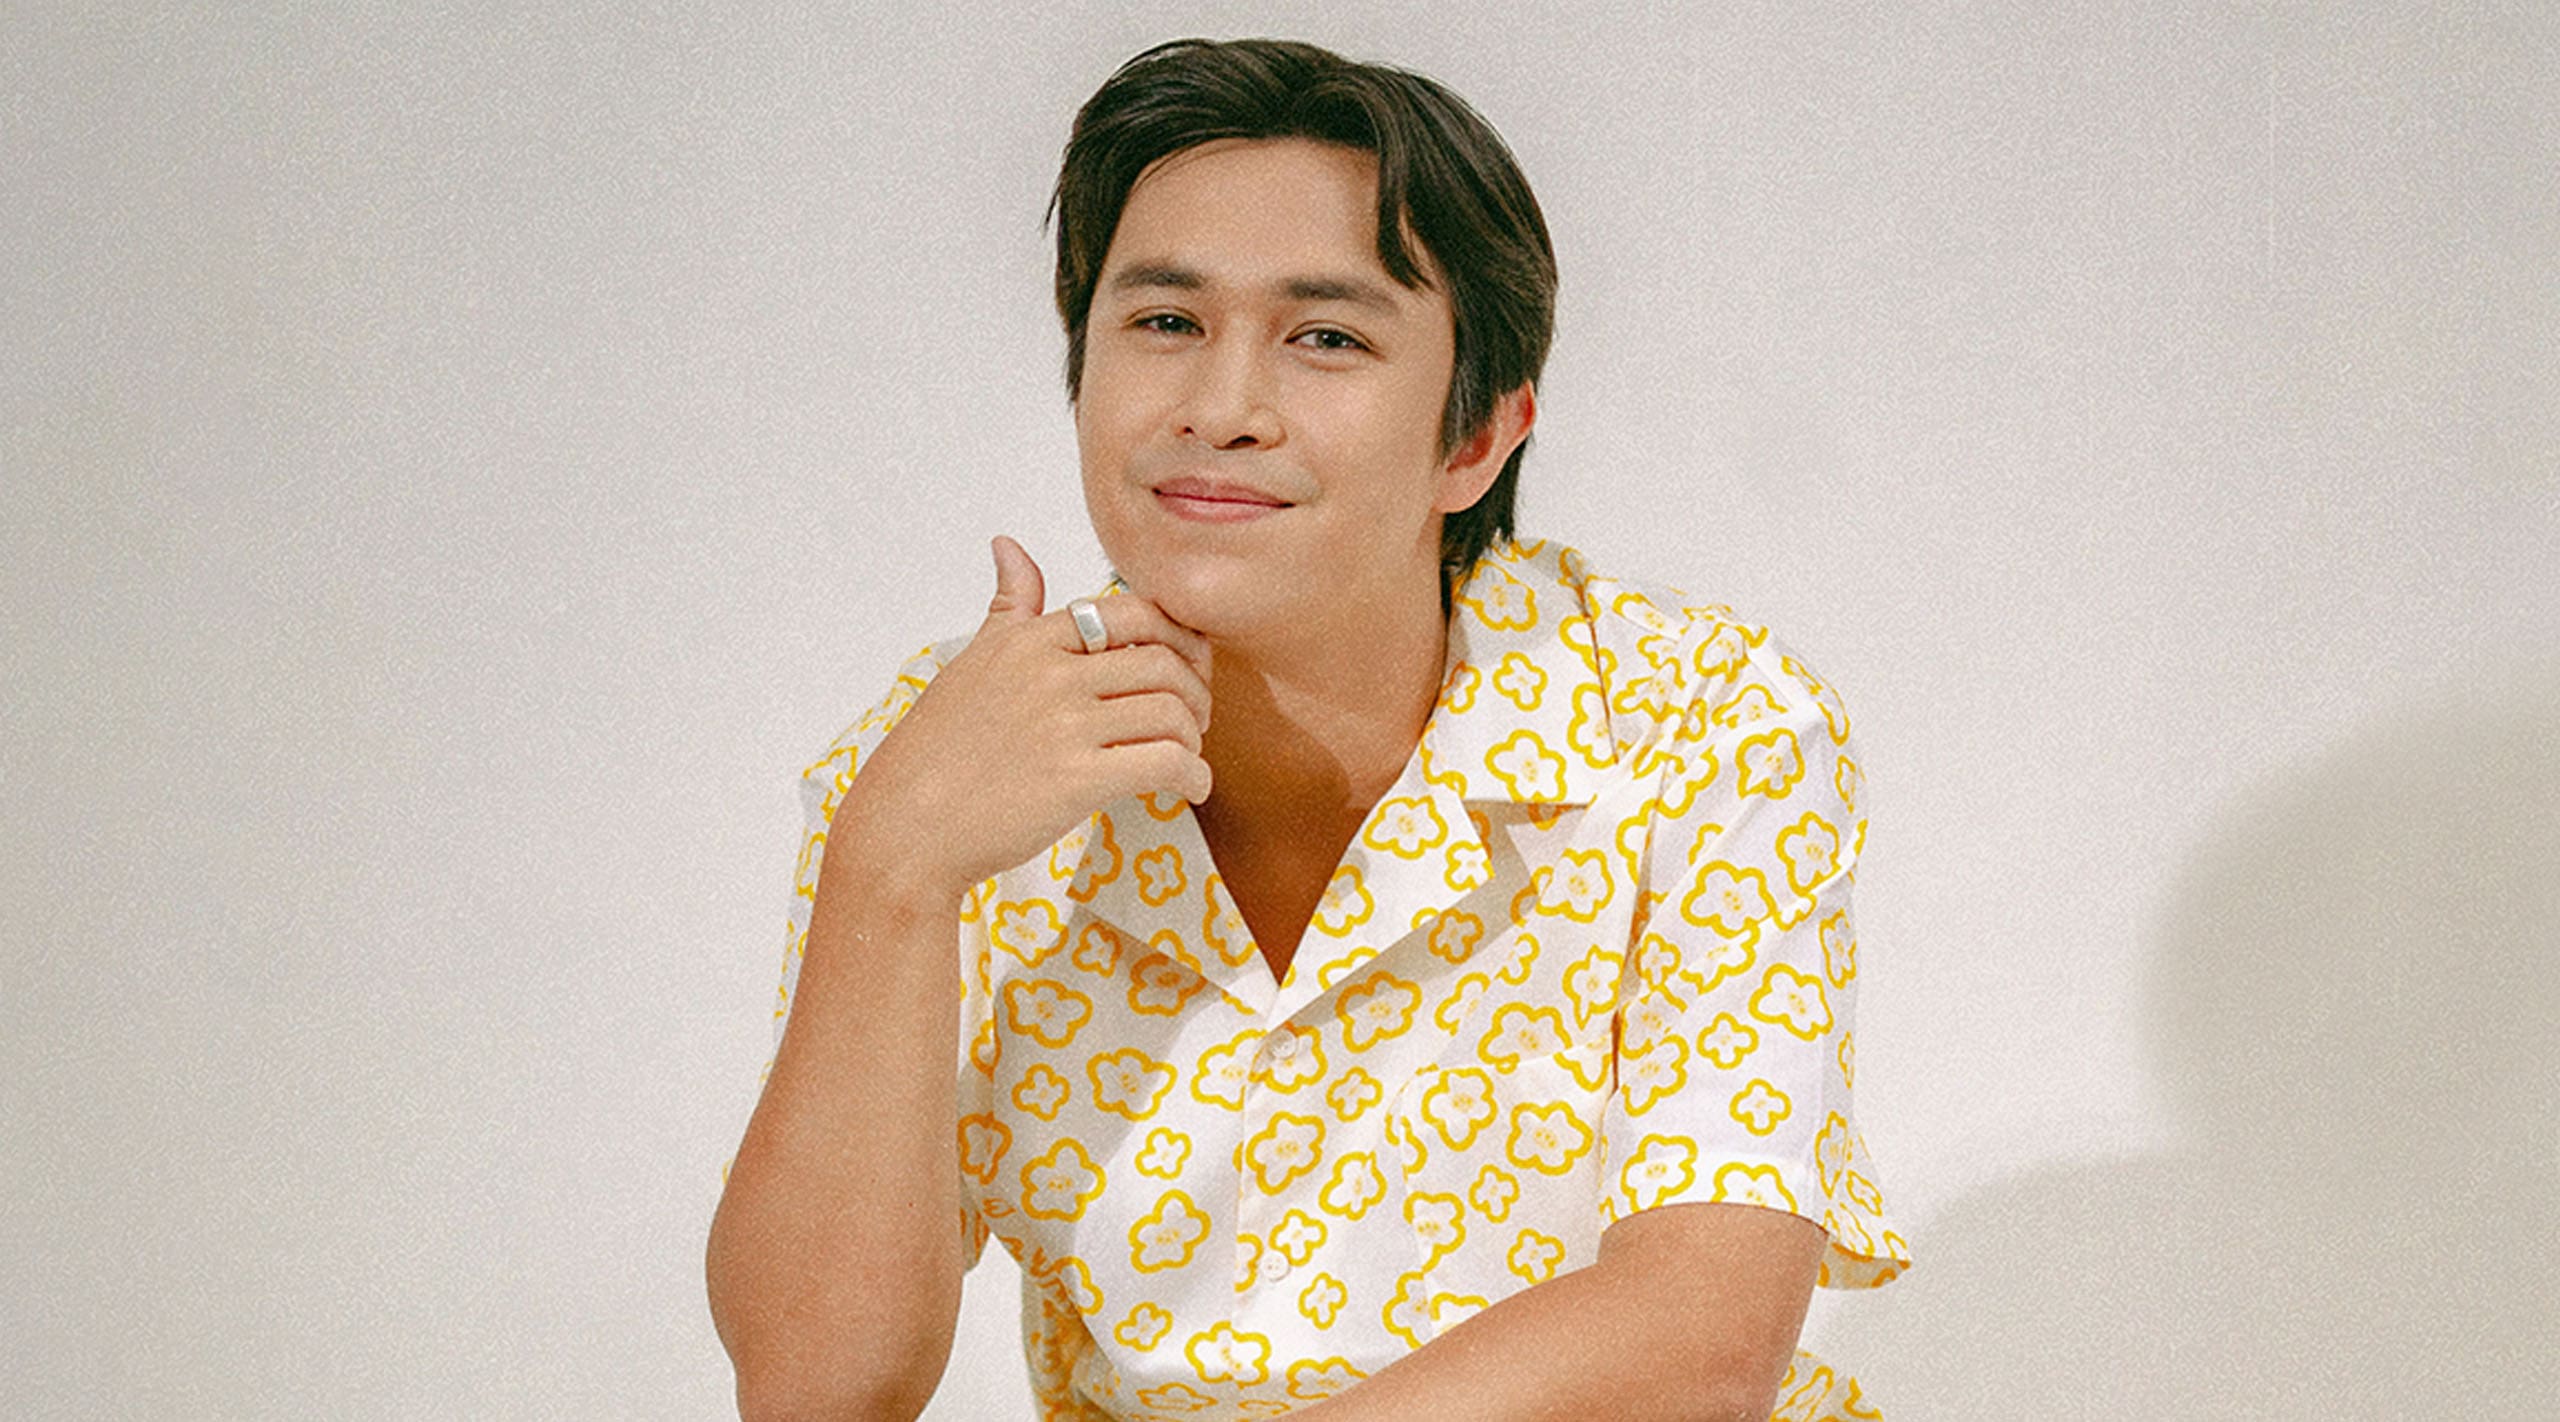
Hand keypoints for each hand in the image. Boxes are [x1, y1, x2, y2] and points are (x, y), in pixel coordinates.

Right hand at [831, 535, 1214, 905]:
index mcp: (1030, 639)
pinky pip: (1166, 763)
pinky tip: (1188, 788)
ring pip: (1172, 712)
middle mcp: (1051, 673)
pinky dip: (1192, 776)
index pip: (1134, 612)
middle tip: (1192, 717)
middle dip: (1194, 690)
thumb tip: (1008, 545)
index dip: (1176, 637)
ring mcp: (1065, 726)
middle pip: (1163, 662)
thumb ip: (1008, 606)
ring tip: (1186, 756)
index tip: (1184, 665)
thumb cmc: (935, 751)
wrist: (905, 826)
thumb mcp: (971, 661)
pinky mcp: (1077, 779)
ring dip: (1194, 737)